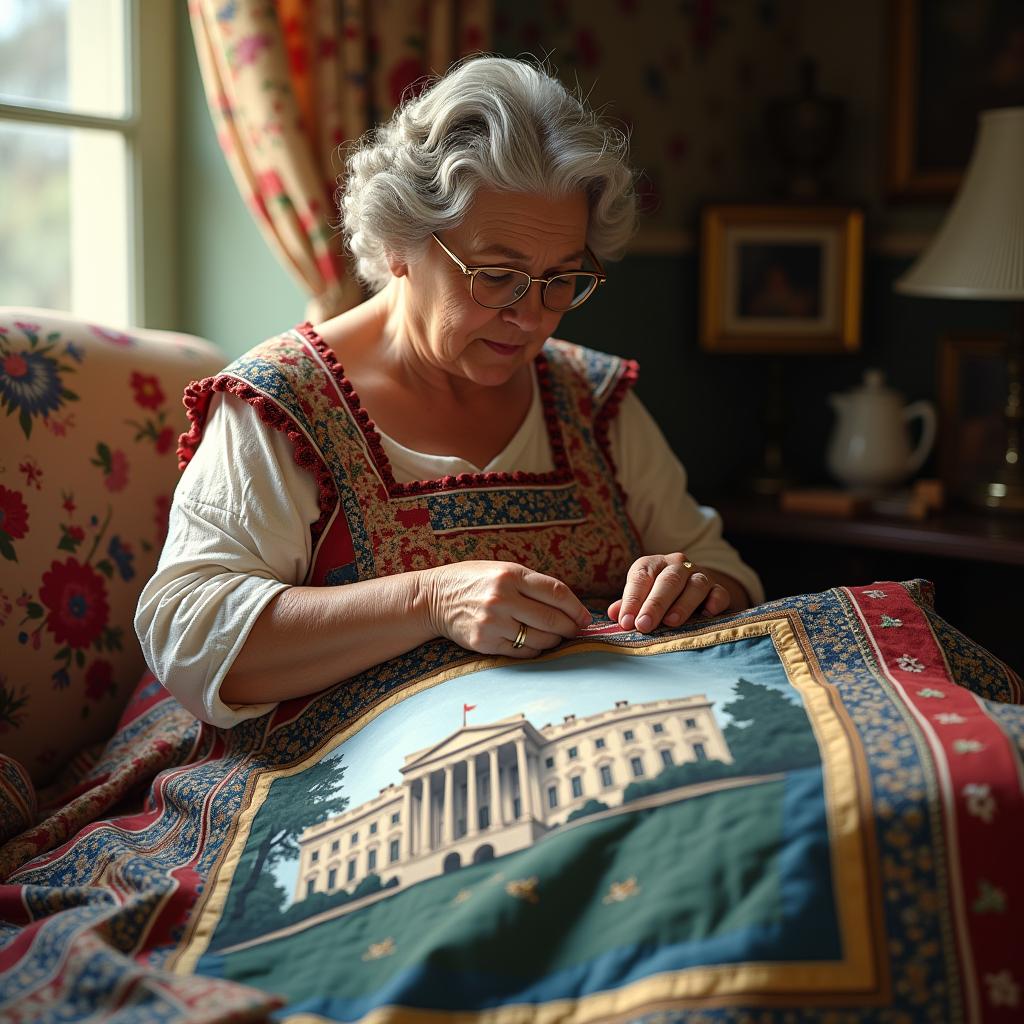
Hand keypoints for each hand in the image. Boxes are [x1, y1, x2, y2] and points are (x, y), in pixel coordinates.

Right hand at [421, 561, 591, 657]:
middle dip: (570, 628)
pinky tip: (535, 643)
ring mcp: (493, 623)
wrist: (434, 598)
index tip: (585, 617)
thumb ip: (533, 585)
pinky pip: (523, 652)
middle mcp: (502, 598)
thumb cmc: (474, 581)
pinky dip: (535, 649)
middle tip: (576, 630)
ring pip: (540, 639)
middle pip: (552, 619)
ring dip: (555, 640)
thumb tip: (570, 607)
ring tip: (555, 636)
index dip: (576, 608)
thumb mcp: (503, 570)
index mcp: (510, 575)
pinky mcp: (485, 643)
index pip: (556, 593)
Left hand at [608, 553, 731, 632]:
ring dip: (682, 604)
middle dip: (654, 604)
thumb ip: (629, 605)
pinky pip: (719, 593)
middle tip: (643, 625)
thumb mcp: (641, 597)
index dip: (632, 600)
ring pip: (694, 585)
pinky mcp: (719, 588)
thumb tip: (614, 614)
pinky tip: (707, 614)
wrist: (695, 591)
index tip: (626, 622)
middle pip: (667, 581)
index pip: (641, 577)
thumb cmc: (659, 596)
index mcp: (653, 564)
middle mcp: (677, 565)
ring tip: (671, 623)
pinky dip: (714, 602)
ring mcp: (700, 575)